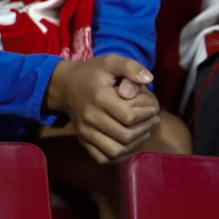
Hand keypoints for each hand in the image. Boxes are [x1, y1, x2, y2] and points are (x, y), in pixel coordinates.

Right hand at [45, 55, 160, 163]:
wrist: (64, 86)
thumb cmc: (91, 73)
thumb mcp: (110, 61)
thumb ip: (130, 66)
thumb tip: (148, 79)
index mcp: (99, 99)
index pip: (129, 117)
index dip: (146, 115)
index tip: (153, 108)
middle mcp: (90, 118)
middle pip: (125, 135)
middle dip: (145, 129)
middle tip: (152, 120)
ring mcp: (85, 132)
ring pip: (116, 150)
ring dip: (135, 144)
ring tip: (143, 132)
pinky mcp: (83, 141)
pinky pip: (104, 158)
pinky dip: (120, 156)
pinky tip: (129, 143)